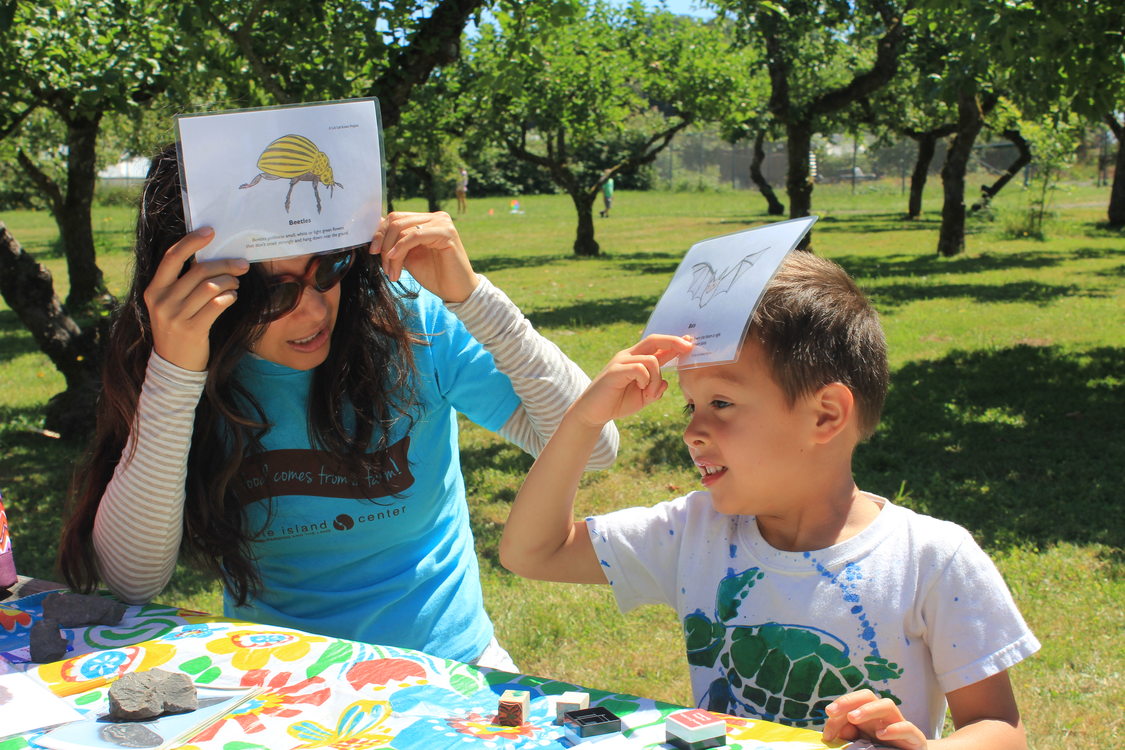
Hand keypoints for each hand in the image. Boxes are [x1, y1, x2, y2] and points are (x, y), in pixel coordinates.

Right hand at [143, 227, 248, 371]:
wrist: (173, 366)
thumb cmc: (177, 329)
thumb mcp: (170, 304)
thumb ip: (182, 284)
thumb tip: (209, 258)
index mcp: (154, 289)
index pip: (171, 257)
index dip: (191, 241)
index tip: (210, 231)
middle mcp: (162, 301)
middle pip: (198, 270)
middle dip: (225, 264)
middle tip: (242, 264)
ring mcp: (176, 316)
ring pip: (210, 286)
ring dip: (229, 281)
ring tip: (236, 283)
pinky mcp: (192, 330)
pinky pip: (217, 305)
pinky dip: (229, 297)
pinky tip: (232, 296)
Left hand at [370, 211, 476, 301]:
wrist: (456, 291)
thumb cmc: (435, 275)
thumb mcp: (408, 257)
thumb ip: (395, 243)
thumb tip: (375, 230)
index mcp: (427, 220)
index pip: (396, 218)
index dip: (380, 233)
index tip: (372, 252)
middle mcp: (435, 217)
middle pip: (397, 220)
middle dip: (384, 244)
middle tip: (383, 267)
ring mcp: (442, 223)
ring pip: (403, 229)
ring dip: (391, 252)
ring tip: (392, 272)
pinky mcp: (446, 232)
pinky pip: (415, 235)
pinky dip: (401, 247)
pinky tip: (394, 259)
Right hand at [570, 334, 693, 427]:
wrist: (593, 413)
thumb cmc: (618, 403)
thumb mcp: (642, 398)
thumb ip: (655, 390)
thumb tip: (666, 383)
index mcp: (636, 360)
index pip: (658, 346)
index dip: (674, 342)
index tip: (690, 342)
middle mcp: (629, 356)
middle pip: (654, 340)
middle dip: (673, 342)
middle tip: (688, 347)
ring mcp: (621, 361)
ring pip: (651, 360)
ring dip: (656, 378)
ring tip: (649, 393)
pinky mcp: (615, 370)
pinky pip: (640, 368)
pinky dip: (646, 380)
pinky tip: (640, 389)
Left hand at [822, 690, 927, 749]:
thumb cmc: (883, 748)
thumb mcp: (862, 741)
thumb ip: (850, 734)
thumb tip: (837, 731)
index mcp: (870, 714)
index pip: (853, 702)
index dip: (838, 708)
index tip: (827, 722)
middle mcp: (884, 715)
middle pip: (868, 696)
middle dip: (849, 700)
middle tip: (832, 712)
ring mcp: (900, 724)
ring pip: (888, 705)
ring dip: (868, 709)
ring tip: (853, 718)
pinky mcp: (915, 738)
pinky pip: (908, 727)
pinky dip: (895, 729)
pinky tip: (881, 734)